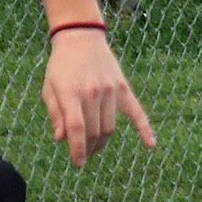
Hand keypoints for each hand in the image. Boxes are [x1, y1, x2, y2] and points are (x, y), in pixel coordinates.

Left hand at [42, 28, 156, 166]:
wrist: (80, 38)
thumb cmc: (61, 66)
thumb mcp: (50, 88)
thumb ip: (56, 114)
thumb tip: (61, 140)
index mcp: (71, 93)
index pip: (76, 128)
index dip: (77, 149)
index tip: (78, 164)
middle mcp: (92, 93)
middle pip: (95, 131)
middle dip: (89, 148)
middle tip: (85, 155)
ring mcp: (110, 90)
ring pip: (111, 127)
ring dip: (104, 143)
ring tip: (96, 149)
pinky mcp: (123, 88)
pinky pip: (137, 112)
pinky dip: (145, 129)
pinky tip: (151, 145)